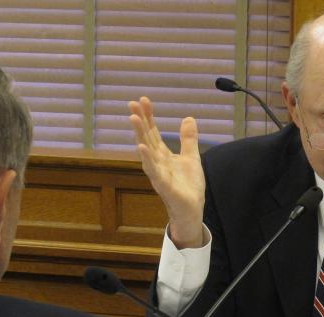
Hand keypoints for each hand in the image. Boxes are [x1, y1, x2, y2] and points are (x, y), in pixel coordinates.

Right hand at [128, 96, 205, 247]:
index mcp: (162, 155)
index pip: (153, 132)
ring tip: (133, 118)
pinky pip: (154, 171)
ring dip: (139, 134)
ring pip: (146, 151)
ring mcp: (158, 173)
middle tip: (132, 102)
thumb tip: (188, 118)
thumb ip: (188, 139)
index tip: (143, 99)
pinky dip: (147, 159)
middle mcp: (156, 162)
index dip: (149, 116)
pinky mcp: (164, 186)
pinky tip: (142, 147)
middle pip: (147, 137)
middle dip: (140, 120)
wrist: (192, 210)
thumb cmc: (188, 186)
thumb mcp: (191, 157)